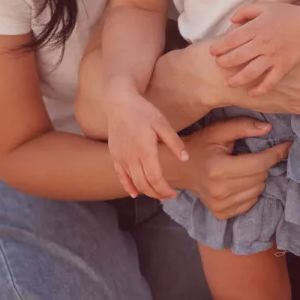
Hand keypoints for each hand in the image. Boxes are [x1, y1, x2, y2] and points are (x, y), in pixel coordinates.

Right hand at [106, 83, 188, 200]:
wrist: (119, 103)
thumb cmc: (142, 111)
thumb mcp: (162, 123)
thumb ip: (174, 142)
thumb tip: (185, 159)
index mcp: (145, 150)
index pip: (155, 178)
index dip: (165, 189)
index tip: (174, 194)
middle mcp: (131, 157)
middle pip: (144, 184)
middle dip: (157, 193)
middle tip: (168, 196)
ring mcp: (120, 158)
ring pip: (133, 182)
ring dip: (146, 191)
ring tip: (157, 194)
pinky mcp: (114, 156)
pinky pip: (120, 176)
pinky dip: (128, 186)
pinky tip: (134, 193)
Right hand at [173, 117, 290, 220]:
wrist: (178, 169)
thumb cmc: (200, 146)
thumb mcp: (218, 131)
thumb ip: (242, 127)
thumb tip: (268, 128)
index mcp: (219, 168)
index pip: (259, 163)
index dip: (276, 153)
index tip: (287, 145)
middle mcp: (220, 190)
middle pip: (261, 177)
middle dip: (263, 164)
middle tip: (253, 155)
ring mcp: (220, 205)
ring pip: (258, 190)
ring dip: (258, 178)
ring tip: (244, 168)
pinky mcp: (221, 214)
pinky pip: (250, 202)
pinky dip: (251, 191)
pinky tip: (240, 182)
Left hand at [211, 2, 299, 92]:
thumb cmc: (288, 14)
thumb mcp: (265, 6)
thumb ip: (245, 11)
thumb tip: (231, 21)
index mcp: (256, 28)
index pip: (231, 40)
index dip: (218, 47)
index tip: (213, 51)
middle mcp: (262, 44)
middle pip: (236, 58)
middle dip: (224, 63)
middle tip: (219, 64)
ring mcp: (273, 57)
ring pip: (250, 73)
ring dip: (236, 80)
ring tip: (228, 83)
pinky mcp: (283, 67)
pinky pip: (269, 82)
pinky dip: (260, 89)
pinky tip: (251, 92)